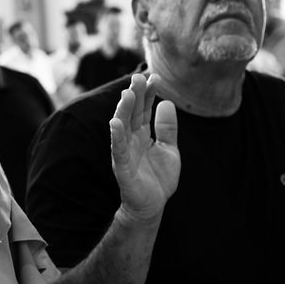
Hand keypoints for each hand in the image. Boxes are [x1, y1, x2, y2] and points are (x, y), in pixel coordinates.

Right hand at [109, 73, 179, 221]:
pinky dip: (116, 136)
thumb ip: (168, 128)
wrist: (152, 206)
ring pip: (122, 128)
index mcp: (143, 134)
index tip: (154, 77)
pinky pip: (118, 150)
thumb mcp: (170, 150)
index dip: (149, 94)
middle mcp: (131, 140)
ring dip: (123, 110)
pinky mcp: (122, 168)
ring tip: (127, 94)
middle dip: (135, 95)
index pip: (144, 109)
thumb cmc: (158, 179)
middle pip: (132, 114)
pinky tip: (115, 123)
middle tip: (138, 77)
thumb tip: (167, 102)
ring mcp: (125, 153)